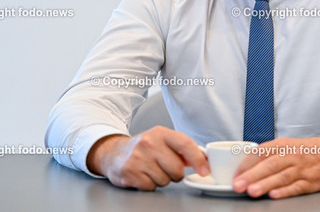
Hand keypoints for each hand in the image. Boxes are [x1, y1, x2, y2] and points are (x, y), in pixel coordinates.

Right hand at [86, 126, 208, 189]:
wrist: (114, 153)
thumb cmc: (143, 147)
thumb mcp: (162, 140)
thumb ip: (182, 148)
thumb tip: (203, 160)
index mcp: (160, 133)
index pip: (185, 144)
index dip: (198, 159)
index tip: (205, 170)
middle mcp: (149, 143)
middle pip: (177, 169)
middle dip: (175, 173)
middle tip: (166, 168)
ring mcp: (138, 158)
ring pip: (165, 180)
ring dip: (162, 179)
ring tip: (152, 170)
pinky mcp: (129, 173)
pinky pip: (151, 187)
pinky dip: (150, 185)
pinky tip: (143, 175)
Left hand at [232, 134, 319, 198]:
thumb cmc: (306, 151)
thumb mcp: (287, 145)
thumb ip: (268, 154)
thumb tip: (245, 166)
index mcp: (283, 144)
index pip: (261, 152)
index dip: (247, 164)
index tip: (235, 174)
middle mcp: (292, 155)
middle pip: (270, 165)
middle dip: (252, 175)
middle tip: (238, 185)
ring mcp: (302, 169)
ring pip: (281, 177)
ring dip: (265, 184)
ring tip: (252, 191)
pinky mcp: (312, 182)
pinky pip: (296, 187)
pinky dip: (285, 191)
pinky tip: (274, 195)